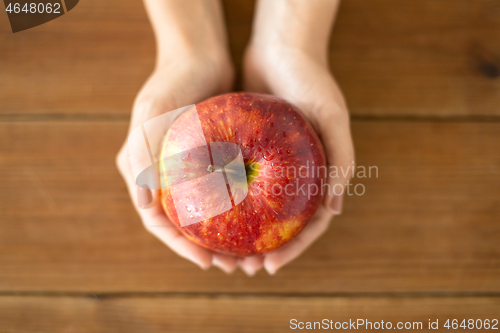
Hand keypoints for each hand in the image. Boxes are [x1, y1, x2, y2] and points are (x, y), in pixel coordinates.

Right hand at [116, 0, 238, 273]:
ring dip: (224, 233)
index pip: (157, 220)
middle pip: (182, 223)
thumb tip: (146, 204)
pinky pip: (222, 192)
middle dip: (205, 246)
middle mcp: (163, 174)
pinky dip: (236, 208)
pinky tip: (257, 219)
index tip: (206, 261)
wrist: (199, 55)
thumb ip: (144, 156)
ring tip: (248, 251)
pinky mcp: (210, 160)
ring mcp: (187, 168)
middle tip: (233, 265)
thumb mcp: (153, 115)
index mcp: (142, 171)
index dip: (180, 244)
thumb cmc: (172, 82)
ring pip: (205, 212)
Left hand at [239, 0, 354, 275]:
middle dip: (263, 250)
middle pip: (279, 224)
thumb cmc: (310, 80)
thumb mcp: (331, 115)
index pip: (309, 224)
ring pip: (256, 210)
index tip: (270, 266)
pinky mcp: (247, 153)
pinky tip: (207, 217)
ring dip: (242, 234)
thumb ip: (340, 159)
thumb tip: (335, 209)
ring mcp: (270, 167)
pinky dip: (226, 203)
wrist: (280, 49)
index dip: (292, 249)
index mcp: (318, 175)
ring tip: (222, 254)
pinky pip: (235, 184)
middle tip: (241, 268)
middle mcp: (294, 176)